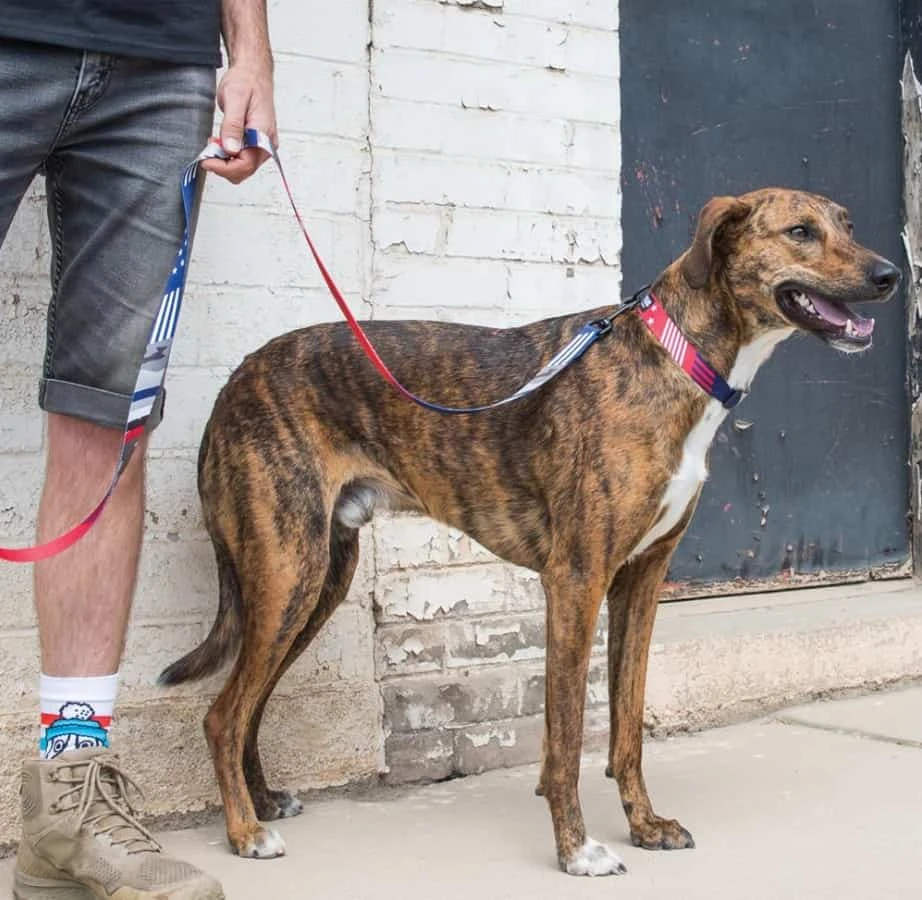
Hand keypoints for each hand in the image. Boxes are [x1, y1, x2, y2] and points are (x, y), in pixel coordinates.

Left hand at [201, 64, 276, 183]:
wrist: (253, 73)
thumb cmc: (246, 82)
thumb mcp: (235, 99)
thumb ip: (233, 126)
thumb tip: (230, 149)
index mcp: (263, 136)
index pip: (246, 164)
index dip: (224, 168)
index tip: (206, 161)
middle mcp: (266, 144)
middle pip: (244, 170)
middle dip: (223, 166)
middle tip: (207, 152)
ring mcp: (262, 145)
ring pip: (243, 168)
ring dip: (225, 162)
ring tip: (213, 144)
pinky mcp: (256, 144)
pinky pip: (242, 159)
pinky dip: (228, 157)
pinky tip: (220, 144)